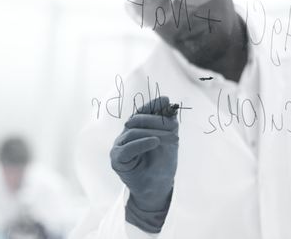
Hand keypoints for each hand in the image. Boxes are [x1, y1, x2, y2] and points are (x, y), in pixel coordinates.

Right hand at [110, 96, 178, 232]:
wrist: (157, 188)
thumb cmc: (162, 164)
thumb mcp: (169, 140)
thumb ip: (168, 123)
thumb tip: (167, 102)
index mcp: (137, 128)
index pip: (141, 112)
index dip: (152, 105)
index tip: (166, 101)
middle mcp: (126, 134)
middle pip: (137, 120)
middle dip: (156, 121)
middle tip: (174, 127)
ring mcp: (119, 146)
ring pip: (133, 132)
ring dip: (153, 132)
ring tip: (169, 138)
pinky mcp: (117, 159)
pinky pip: (127, 148)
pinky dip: (142, 143)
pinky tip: (155, 142)